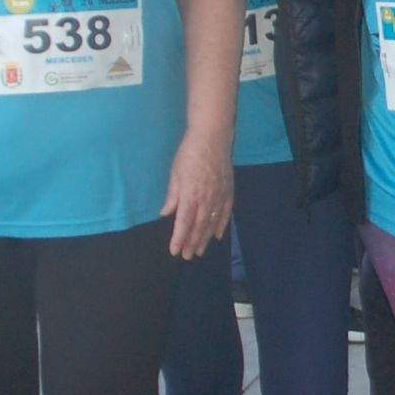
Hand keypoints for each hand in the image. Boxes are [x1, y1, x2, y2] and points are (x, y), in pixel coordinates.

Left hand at [162, 132, 232, 259]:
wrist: (213, 138)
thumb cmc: (189, 154)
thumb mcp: (175, 174)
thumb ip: (172, 196)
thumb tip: (166, 213)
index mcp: (190, 195)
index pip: (183, 222)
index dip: (179, 239)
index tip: (174, 251)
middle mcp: (206, 199)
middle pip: (198, 226)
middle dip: (191, 243)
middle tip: (187, 256)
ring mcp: (219, 196)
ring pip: (212, 223)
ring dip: (205, 238)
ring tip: (199, 251)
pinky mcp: (228, 191)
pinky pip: (225, 213)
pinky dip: (221, 226)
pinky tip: (217, 235)